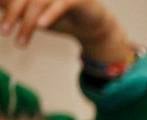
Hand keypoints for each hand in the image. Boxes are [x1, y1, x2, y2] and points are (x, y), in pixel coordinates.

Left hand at [0, 0, 129, 61]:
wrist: (91, 26)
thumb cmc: (58, 16)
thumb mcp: (32, 14)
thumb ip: (14, 8)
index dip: (6, 5)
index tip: (2, 25)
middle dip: (12, 14)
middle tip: (4, 33)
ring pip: (38, 2)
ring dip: (27, 23)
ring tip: (20, 42)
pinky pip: (61, 5)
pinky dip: (50, 15)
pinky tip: (41, 26)